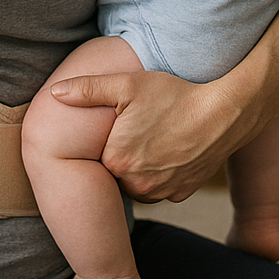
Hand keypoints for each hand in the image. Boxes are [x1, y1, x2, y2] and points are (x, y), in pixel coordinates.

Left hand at [49, 69, 253, 202]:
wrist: (224, 111)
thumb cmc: (174, 94)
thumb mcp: (127, 84)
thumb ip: (86, 90)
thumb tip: (54, 94)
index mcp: (117, 160)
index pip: (97, 157)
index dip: (106, 139)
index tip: (117, 125)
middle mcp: (137, 184)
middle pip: (116, 173)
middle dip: (122, 154)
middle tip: (137, 129)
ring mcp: (161, 192)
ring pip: (137, 183)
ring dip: (139, 168)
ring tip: (152, 139)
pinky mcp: (181, 193)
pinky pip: (161, 187)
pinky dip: (161, 174)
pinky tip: (170, 150)